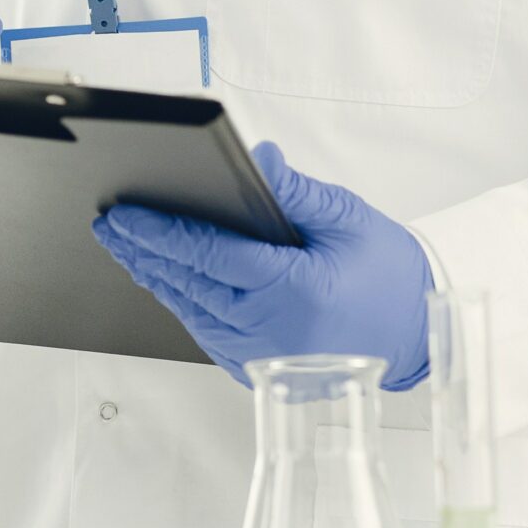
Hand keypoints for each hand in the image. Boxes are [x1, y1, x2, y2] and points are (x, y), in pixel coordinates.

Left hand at [92, 142, 433, 388]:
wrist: (417, 335)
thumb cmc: (389, 278)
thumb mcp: (348, 220)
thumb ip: (296, 191)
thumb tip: (260, 159)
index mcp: (292, 290)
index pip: (209, 255)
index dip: (160, 233)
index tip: (126, 215)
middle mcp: (271, 329)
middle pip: (188, 283)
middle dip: (143, 251)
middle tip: (111, 225)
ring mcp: (261, 354)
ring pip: (191, 311)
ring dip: (155, 278)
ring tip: (125, 248)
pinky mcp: (258, 368)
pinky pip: (207, 333)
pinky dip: (181, 304)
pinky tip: (163, 281)